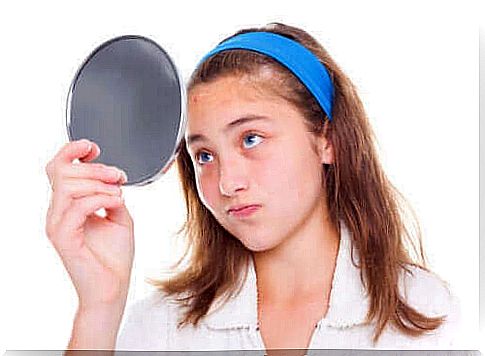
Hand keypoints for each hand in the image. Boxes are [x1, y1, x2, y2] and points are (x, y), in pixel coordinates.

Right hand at [45, 139, 133, 309]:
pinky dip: (100, 199)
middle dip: (95, 168)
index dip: (71, 151)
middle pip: (63, 172)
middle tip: (118, 176)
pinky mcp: (63, 238)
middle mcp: (59, 212)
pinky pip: (77, 207)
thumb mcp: (119, 215)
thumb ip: (111, 194)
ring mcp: (58, 224)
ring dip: (99, 184)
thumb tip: (112, 178)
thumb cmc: (114, 256)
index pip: (58, 169)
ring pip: (68, 186)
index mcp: (69, 205)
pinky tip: (115, 204)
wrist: (113, 286)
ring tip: (119, 194)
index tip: (93, 147)